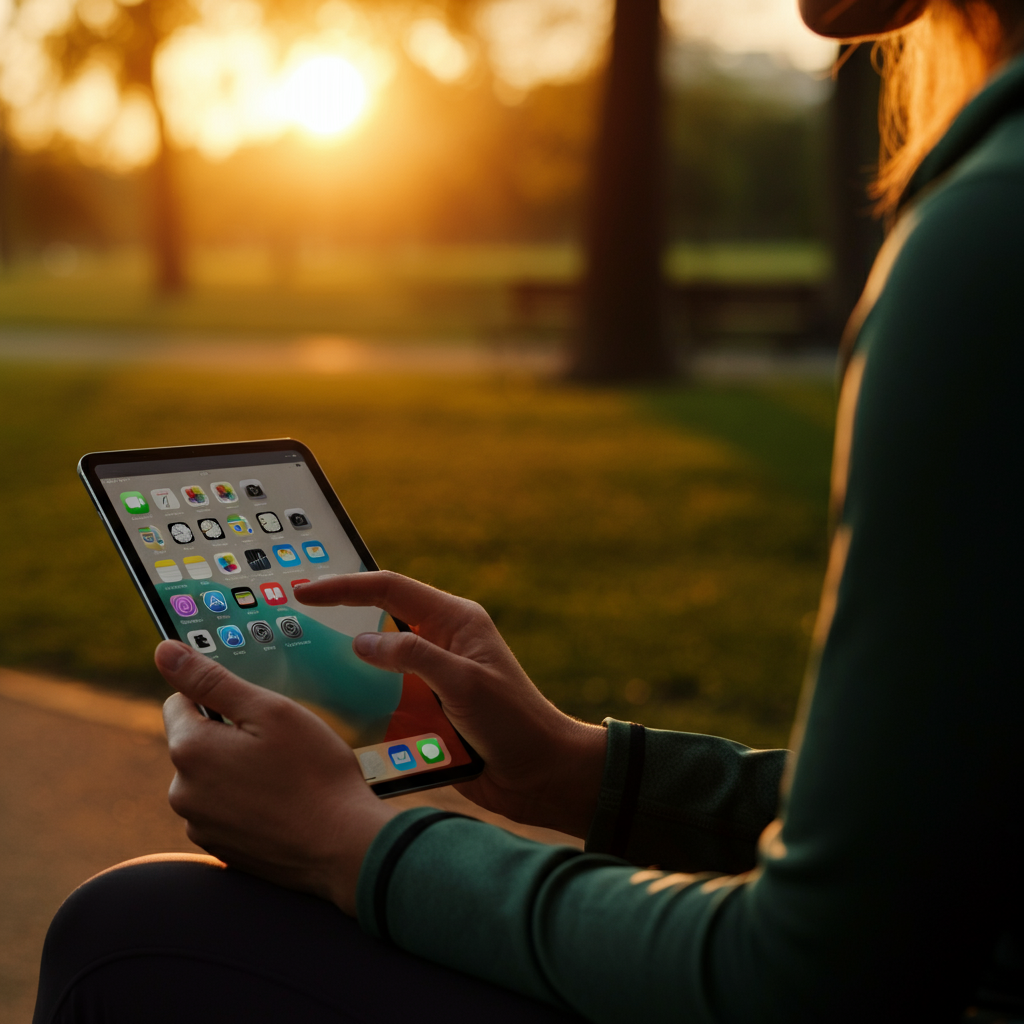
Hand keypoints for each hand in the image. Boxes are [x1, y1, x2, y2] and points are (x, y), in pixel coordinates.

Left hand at [155, 640, 395, 914]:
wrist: (344, 847)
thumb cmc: (314, 772)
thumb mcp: (270, 711)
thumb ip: (212, 680)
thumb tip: (164, 651)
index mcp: (190, 749)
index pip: (179, 701)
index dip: (220, 697)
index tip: (255, 708)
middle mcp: (182, 791)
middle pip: (197, 742)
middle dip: (230, 736)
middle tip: (280, 743)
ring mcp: (199, 825)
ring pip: (212, 777)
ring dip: (238, 771)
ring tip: (286, 776)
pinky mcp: (220, 849)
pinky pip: (225, 810)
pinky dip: (247, 803)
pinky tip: (283, 804)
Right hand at [296, 571, 607, 838]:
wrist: (542, 775)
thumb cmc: (515, 723)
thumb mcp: (464, 683)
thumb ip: (414, 656)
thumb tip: (361, 640)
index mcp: (454, 620)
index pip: (390, 589)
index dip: (345, 586)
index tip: (304, 591)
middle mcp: (440, 642)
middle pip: (379, 619)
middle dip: (338, 618)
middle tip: (290, 622)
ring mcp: (431, 677)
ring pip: (376, 662)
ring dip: (345, 666)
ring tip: (298, 668)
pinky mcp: (426, 710)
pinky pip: (384, 698)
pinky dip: (360, 702)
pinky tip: (330, 713)